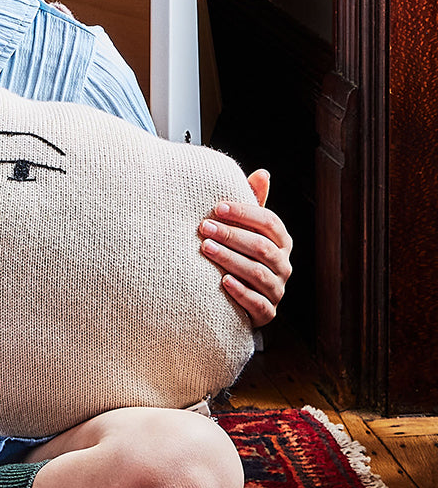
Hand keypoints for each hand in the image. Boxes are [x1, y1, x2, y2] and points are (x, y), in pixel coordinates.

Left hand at [198, 169, 292, 327]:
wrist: (235, 300)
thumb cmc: (239, 256)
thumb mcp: (245, 231)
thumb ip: (253, 204)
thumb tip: (263, 173)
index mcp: (281, 242)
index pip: (270, 223)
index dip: (244, 213)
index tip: (217, 208)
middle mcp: (283, 265)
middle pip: (261, 247)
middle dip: (231, 235)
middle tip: (204, 227)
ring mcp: (277, 290)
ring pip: (257, 273)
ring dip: (230, 259)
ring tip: (206, 249)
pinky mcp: (268, 313)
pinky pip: (257, 303)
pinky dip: (240, 292)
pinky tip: (222, 282)